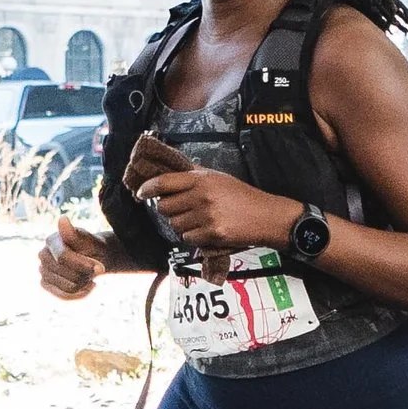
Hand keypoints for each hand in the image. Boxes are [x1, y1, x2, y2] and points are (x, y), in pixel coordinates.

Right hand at [39, 211, 111, 301]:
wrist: (94, 258)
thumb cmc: (92, 247)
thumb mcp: (90, 240)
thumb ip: (75, 234)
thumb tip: (62, 219)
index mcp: (51, 240)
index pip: (63, 258)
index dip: (84, 265)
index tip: (102, 269)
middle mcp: (43, 255)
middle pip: (68, 275)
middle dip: (86, 274)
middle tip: (95, 269)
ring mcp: (42, 270)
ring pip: (68, 287)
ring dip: (84, 283)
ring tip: (90, 275)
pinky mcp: (45, 284)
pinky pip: (63, 296)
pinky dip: (80, 294)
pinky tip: (88, 286)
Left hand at [126, 141, 298, 267]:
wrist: (266, 216)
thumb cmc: (243, 196)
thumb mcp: (219, 177)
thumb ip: (195, 175)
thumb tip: (171, 171)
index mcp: (201, 179)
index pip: (164, 182)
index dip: (148, 188)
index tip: (141, 193)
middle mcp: (201, 196)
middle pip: (164, 207)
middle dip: (168, 210)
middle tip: (181, 210)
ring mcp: (206, 216)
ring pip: (174, 225)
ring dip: (181, 225)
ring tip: (198, 220)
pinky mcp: (212, 234)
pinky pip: (187, 238)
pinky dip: (193, 236)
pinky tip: (206, 230)